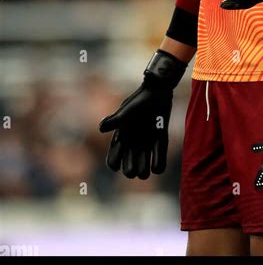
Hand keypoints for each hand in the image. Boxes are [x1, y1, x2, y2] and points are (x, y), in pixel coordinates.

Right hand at [99, 50, 186, 178]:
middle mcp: (133, 146)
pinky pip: (159, 163)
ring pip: (143, 172)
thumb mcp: (126, 110)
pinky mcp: (159, 142)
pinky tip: (157, 162)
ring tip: (147, 158)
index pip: (113, 162)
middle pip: (129, 171)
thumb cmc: (139, 101)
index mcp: (121, 139)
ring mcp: (146, 145)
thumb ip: (115, 120)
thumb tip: (101, 128)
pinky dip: (158, 164)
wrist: (158, 92)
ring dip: (145, 169)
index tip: (120, 155)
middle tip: (136, 158)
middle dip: (131, 169)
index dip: (115, 162)